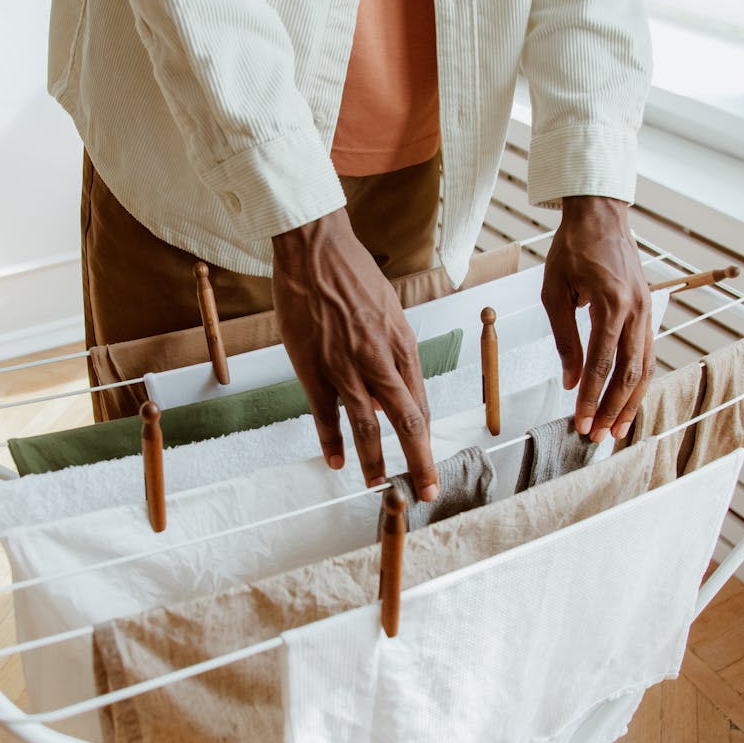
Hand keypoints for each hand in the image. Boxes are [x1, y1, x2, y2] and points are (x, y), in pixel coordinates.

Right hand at [272, 208, 438, 499]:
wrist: (316, 251)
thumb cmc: (353, 276)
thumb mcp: (388, 312)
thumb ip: (393, 354)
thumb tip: (392, 396)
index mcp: (402, 345)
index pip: (420, 403)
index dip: (427, 438)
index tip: (430, 463)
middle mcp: (380, 360)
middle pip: (407, 421)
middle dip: (420, 462)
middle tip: (427, 491)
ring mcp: (346, 366)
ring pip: (368, 425)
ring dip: (375, 460)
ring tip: (380, 484)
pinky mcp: (313, 368)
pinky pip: (326, 414)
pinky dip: (332, 442)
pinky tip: (336, 463)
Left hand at [541, 196, 653, 442]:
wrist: (600, 215)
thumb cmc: (571, 249)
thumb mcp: (555, 292)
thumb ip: (564, 339)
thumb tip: (571, 381)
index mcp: (612, 304)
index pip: (601, 363)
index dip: (592, 397)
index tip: (582, 422)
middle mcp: (637, 310)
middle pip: (630, 372)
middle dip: (615, 409)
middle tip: (601, 436)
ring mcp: (648, 310)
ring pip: (645, 367)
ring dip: (632, 401)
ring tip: (619, 429)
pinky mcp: (649, 309)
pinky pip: (648, 352)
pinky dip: (640, 380)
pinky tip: (629, 399)